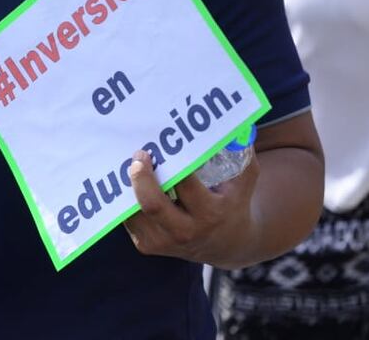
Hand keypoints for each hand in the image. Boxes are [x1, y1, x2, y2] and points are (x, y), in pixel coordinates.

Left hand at [123, 148, 257, 267]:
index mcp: (210, 214)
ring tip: (129, 165)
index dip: (173, 163)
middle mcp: (186, 231)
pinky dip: (124, 200)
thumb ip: (241, 152)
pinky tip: (125, 182)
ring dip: (127, 187)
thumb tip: (232, 123)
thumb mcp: (244, 180)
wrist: (229, 245)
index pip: (185, 184)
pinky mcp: (148, 246)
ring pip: (134, 212)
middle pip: (152, 204)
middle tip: (139, 154)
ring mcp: (164, 242)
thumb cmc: (234, 203)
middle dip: (140, 177)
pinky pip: (128, 220)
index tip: (164, 145)